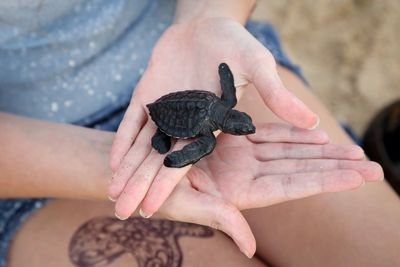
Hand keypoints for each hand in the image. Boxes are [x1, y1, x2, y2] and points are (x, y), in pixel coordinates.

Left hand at [108, 18, 318, 218]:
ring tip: (113, 193)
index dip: (168, 183)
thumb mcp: (258, 68)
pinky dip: (124, 138)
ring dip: (128, 168)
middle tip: (123, 213)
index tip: (154, 206)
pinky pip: (135, 121)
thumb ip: (278, 95)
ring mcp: (165, 111)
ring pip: (144, 146)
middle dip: (141, 185)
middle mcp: (185, 124)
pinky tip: (114, 160)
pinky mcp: (149, 96)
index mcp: (208, 125)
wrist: (208, 26)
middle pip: (160, 160)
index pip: (186, 160)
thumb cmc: (236, 45)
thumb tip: (314, 121)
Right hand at [146, 123, 382, 257]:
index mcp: (242, 193)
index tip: (357, 176)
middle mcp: (248, 175)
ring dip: (320, 149)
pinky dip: (291, 132)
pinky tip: (314, 131)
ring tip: (351, 147)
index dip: (325, 180)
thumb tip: (250, 248)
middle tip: (371, 164)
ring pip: (289, 151)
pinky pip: (268, 134)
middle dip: (334, 166)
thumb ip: (221, 219)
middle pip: (300, 168)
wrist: (142, 168)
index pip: (293, 186)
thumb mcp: (188, 204)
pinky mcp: (233, 139)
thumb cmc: (159, 192)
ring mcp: (242, 156)